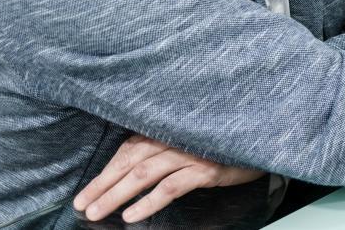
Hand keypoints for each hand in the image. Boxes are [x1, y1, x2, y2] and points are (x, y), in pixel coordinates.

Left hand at [72, 134, 264, 222]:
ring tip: (98, 212)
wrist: (262, 138)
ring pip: (144, 173)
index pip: (128, 149)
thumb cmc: (224, 143)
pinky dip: (149, 202)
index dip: (105, 171)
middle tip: (82, 206)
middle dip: (103, 184)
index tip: (86, 192)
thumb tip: (131, 171)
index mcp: (168, 130)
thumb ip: (165, 148)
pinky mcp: (206, 169)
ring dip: (117, 194)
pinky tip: (133, 215)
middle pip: (130, 161)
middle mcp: (176, 138)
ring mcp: (191, 153)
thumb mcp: (191, 141)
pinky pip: (171, 187)